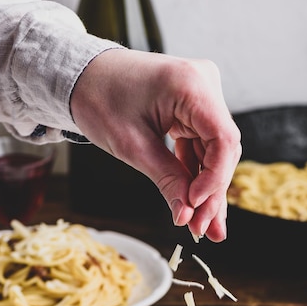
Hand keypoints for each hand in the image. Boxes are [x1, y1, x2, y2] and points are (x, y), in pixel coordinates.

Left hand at [70, 49, 240, 241]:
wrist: (82, 75)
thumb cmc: (100, 98)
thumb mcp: (132, 146)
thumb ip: (166, 180)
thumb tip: (187, 215)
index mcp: (192, 85)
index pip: (224, 140)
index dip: (214, 179)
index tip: (195, 206)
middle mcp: (205, 85)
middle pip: (222, 150)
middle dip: (211, 192)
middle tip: (202, 230)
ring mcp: (201, 96)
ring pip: (214, 153)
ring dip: (206, 189)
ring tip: (202, 226)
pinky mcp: (193, 108)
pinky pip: (202, 146)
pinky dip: (195, 174)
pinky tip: (195, 204)